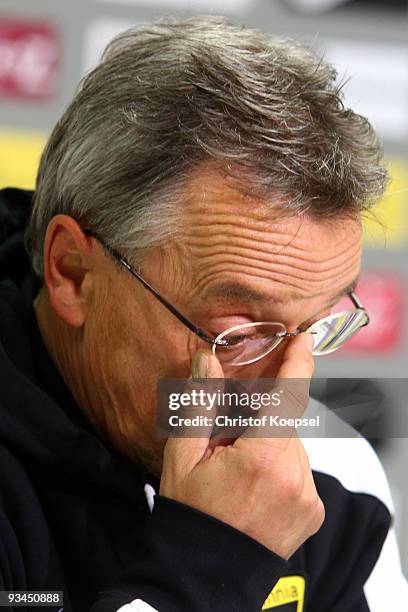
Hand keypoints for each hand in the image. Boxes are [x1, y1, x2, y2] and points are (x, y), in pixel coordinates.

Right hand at [160, 333, 324, 559]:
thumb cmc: (191, 515)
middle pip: (284, 424)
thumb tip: (207, 359)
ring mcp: (308, 496)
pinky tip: (254, 488)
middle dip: (258, 425)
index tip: (303, 338)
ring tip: (238, 475)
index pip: (288, 396)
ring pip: (291, 447)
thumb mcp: (183, 456)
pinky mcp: (313, 511)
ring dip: (268, 448)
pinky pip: (299, 472)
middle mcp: (296, 475)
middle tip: (227, 448)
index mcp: (263, 457)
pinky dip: (280, 468)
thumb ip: (201, 403)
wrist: (204, 575)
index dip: (298, 362)